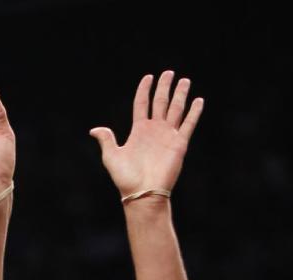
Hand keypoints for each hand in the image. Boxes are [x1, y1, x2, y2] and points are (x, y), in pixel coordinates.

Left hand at [90, 71, 202, 199]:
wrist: (142, 193)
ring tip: (184, 80)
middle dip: (165, 87)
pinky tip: (198, 100)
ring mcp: (168, 136)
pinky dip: (194, 112)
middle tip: (169, 73)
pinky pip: (188, 124)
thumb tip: (94, 130)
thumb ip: (106, 140)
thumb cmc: (126, 178)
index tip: (148, 77)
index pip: (142, 103)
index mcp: (139, 130)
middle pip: (161, 102)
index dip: (145, 89)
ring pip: (176, 109)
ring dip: (180, 94)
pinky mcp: (179, 144)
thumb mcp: (111, 157)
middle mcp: (154, 130)